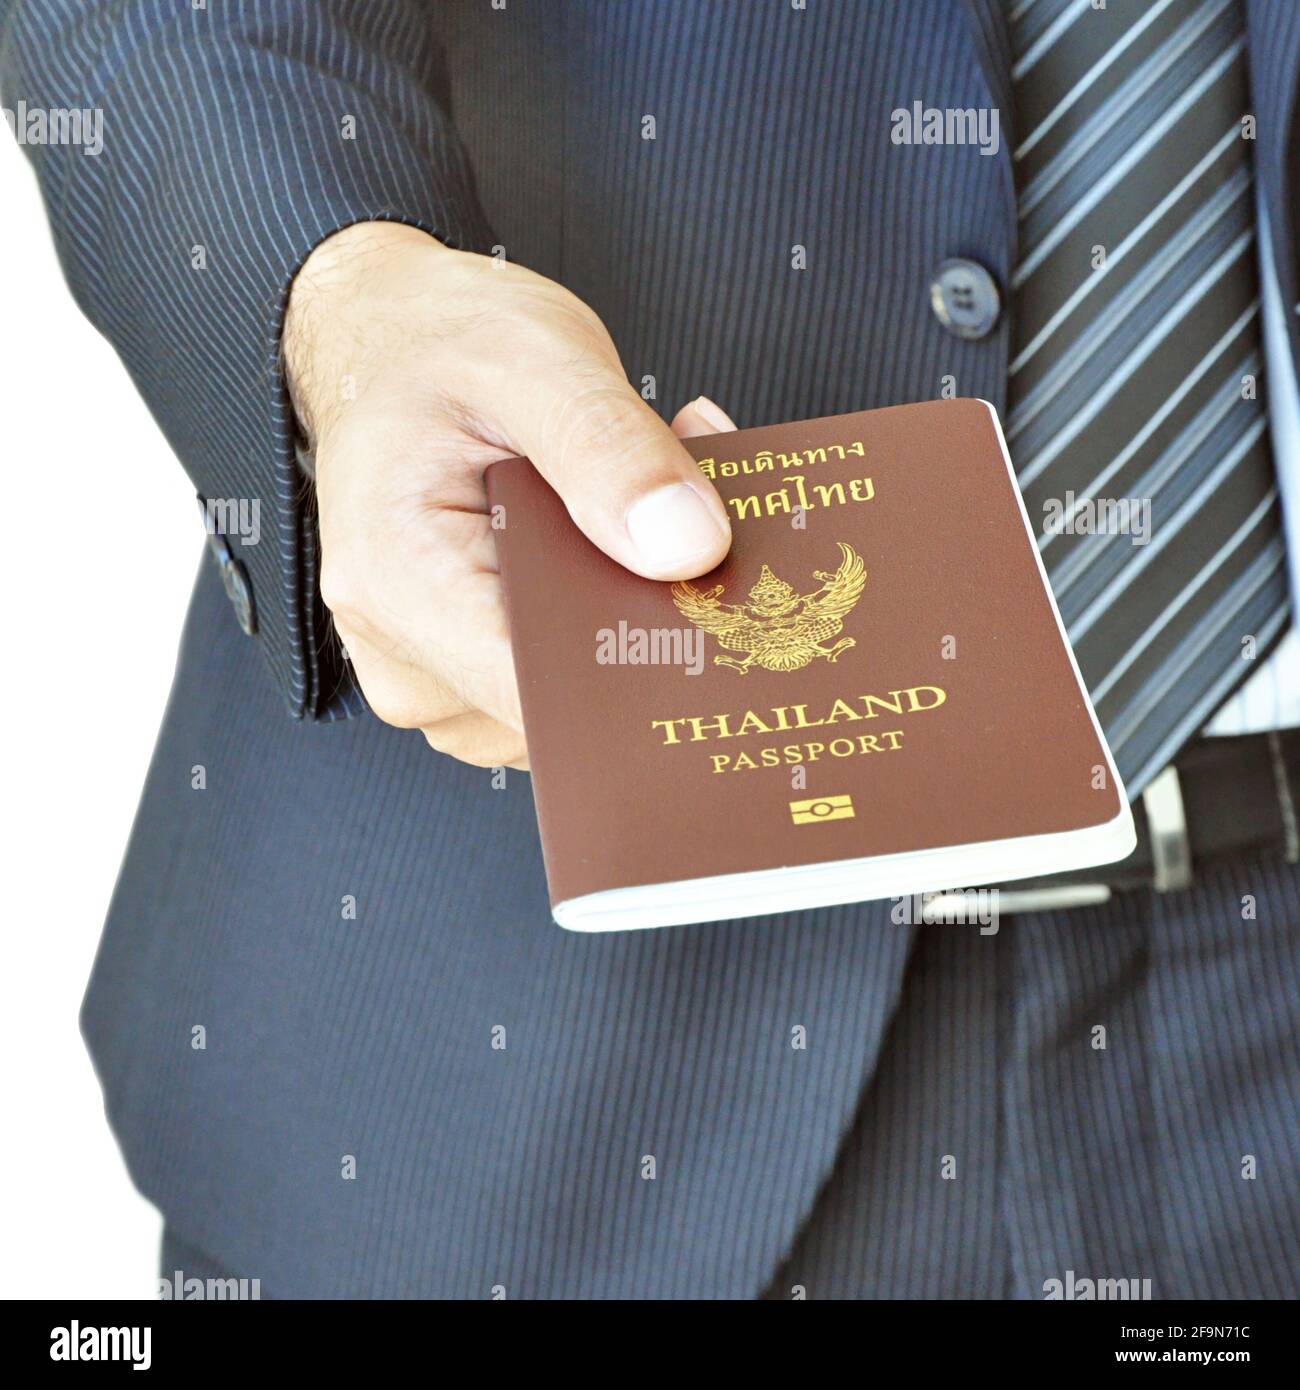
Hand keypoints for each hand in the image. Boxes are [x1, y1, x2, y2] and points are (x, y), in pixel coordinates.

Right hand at [283, 221, 735, 767]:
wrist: (388, 347)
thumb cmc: (438, 346)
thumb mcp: (533, 358)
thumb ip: (610, 448)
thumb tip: (690, 546)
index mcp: (398, 580)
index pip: (544, 694)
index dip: (645, 668)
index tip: (721, 612)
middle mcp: (407, 655)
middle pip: (571, 704)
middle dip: (654, 623)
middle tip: (699, 521)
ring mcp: (436, 678)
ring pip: (579, 698)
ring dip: (636, 613)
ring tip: (642, 508)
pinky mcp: (468, 676)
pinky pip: (563, 681)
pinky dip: (609, 617)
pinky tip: (616, 539)